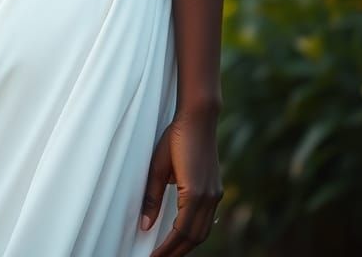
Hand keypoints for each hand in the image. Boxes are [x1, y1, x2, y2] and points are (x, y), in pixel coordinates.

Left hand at [140, 111, 222, 256]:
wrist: (199, 118)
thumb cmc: (176, 137)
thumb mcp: (157, 166)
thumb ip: (152, 198)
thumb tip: (145, 226)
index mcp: (194, 194)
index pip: (180, 233)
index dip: (166, 250)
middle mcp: (209, 198)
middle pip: (194, 238)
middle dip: (176, 252)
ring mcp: (215, 194)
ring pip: (203, 231)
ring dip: (187, 244)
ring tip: (169, 251)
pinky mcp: (216, 189)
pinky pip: (207, 219)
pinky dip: (195, 232)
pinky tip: (185, 234)